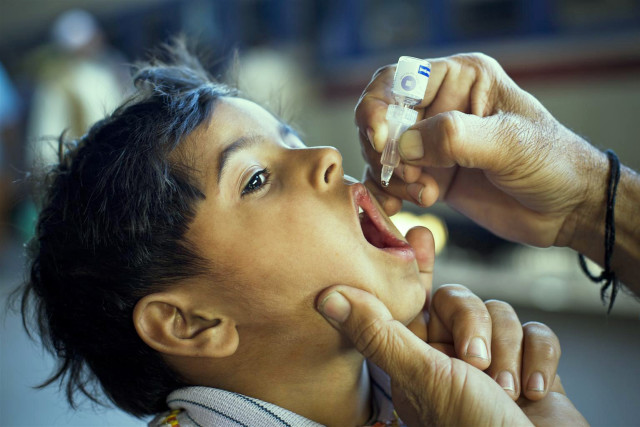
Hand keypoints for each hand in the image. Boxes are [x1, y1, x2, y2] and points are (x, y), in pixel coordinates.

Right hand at [355, 53, 606, 248]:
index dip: (379, 108)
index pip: (398, 80)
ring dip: (390, 177)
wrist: (568, 209)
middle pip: (381, 119)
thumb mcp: (509, 143)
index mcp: (461, 80)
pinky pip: (391, 180)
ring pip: (382, 153)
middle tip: (410, 177)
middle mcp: (440, 107)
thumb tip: (403, 146)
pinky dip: (387, 194)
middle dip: (384, 150)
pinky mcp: (430, 175)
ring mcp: (433, 143)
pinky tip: (404, 206)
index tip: (381, 142)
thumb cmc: (552, 163)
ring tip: (424, 194)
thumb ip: (455, 138)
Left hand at [396, 227, 562, 400]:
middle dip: (475, 325)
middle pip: (462, 301)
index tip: (419, 233)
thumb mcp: (423, 377)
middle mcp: (453, 359)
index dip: (417, 268)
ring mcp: (496, 363)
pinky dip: (540, 359)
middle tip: (478, 362)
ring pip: (501, 313)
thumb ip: (382, 335)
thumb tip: (333, 298)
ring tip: (507, 390)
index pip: (414, 301)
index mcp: (418, 361)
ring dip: (509, 352)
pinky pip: (538, 333)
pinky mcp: (534, 367)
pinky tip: (534, 390)